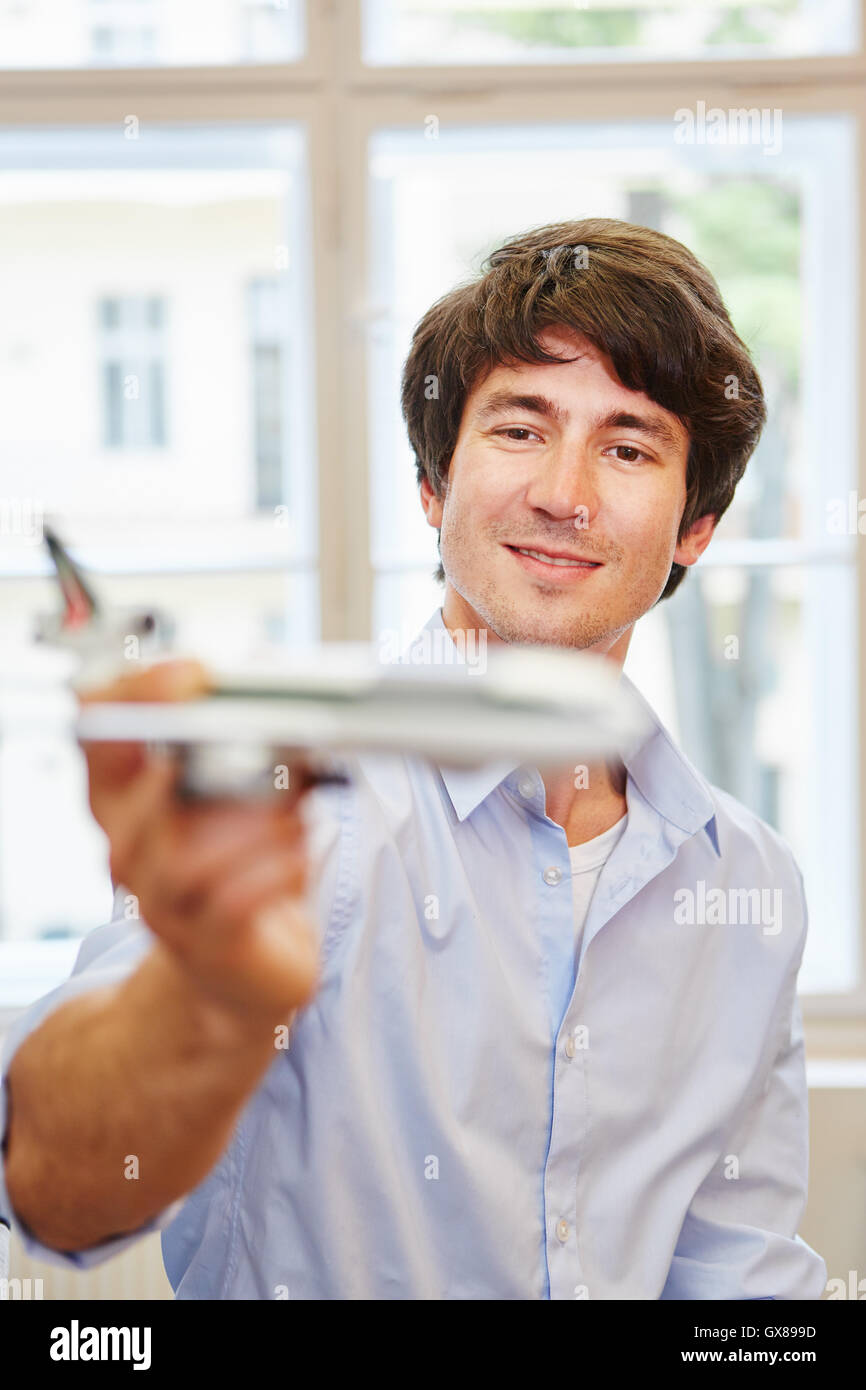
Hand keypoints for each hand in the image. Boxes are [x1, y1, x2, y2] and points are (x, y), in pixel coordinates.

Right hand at [78, 660, 319, 1023]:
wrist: (244, 973)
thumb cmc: (243, 873)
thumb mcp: (242, 803)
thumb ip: (254, 757)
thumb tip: (290, 718)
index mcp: (128, 799)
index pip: (99, 732)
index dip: (134, 695)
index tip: (192, 676)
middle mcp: (131, 849)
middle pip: (144, 792)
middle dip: (214, 763)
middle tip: (272, 750)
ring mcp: (162, 901)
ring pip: (189, 855)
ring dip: (255, 824)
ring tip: (295, 814)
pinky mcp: (205, 943)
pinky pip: (232, 900)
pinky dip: (274, 870)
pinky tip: (298, 857)